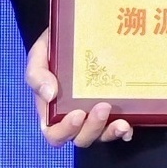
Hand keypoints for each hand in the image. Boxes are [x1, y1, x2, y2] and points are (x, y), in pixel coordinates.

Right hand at [25, 27, 131, 146]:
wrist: (79, 29)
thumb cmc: (55, 46)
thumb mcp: (40, 54)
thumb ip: (37, 74)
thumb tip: (49, 95)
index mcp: (52, 110)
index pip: (55, 133)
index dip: (65, 130)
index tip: (78, 114)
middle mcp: (74, 117)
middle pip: (81, 138)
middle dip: (92, 128)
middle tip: (103, 106)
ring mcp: (95, 115)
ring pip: (101, 136)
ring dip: (111, 132)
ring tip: (122, 121)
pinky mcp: (114, 110)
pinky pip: (119, 128)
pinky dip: (125, 131)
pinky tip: (129, 125)